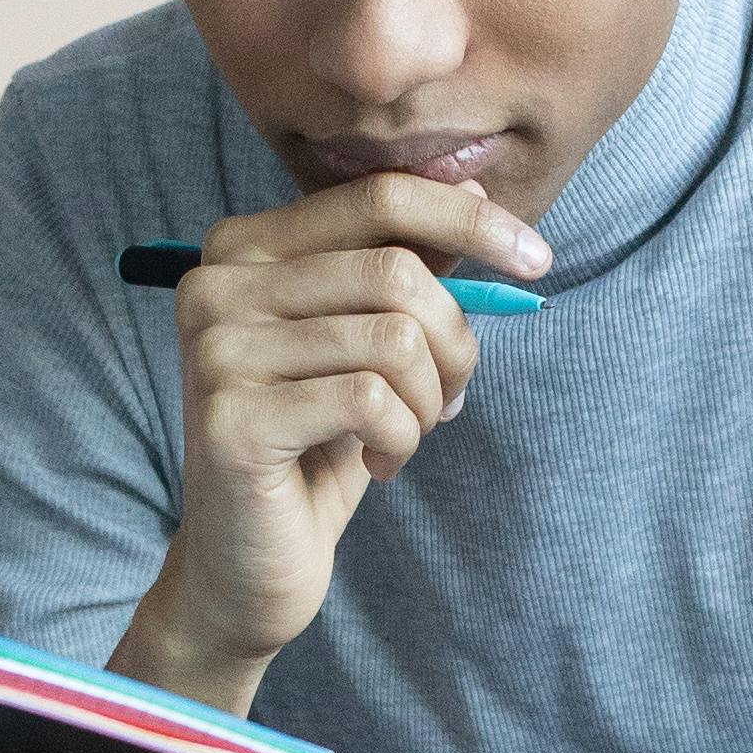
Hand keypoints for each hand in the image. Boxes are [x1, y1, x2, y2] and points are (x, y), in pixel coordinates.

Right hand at [117, 173, 550, 710]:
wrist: (249, 562)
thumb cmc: (317, 445)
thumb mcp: (365, 343)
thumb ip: (403, 266)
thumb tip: (473, 190)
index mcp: (243, 245)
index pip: (378, 196)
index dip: (470, 221)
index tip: (537, 262)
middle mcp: (215, 283)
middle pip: (397, 272)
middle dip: (453, 343)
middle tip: (448, 400)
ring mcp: (217, 351)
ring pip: (393, 339)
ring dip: (427, 402)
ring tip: (403, 437)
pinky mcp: (233, 420)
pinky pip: (372, 401)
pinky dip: (400, 440)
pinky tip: (376, 464)